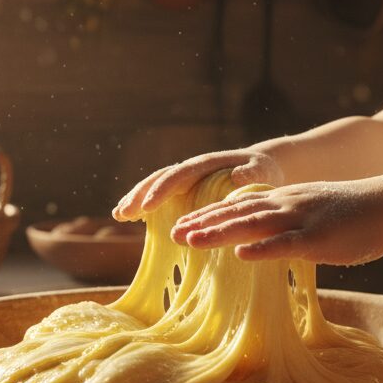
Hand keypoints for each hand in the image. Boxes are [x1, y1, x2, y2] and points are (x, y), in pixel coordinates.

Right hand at [113, 150, 283, 220]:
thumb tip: (239, 175)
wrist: (264, 167)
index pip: (179, 175)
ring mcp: (187, 179)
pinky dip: (145, 204)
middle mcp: (192, 169)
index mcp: (207, 164)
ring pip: (156, 185)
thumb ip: (251, 174)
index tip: (146, 206)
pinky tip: (130, 218)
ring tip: (118, 214)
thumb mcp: (262, 172)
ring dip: (136, 199)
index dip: (161, 190)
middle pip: (159, 179)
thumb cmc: (264, 172)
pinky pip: (162, 195)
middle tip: (122, 213)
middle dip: (140, 195)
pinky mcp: (186, 189)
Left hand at [169, 180, 382, 264]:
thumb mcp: (310, 212)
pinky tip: (240, 256)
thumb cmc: (351, 215)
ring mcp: (300, 219)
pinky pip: (286, 244)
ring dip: (220, 233)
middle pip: (236, 214)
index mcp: (283, 200)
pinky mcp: (318, 238)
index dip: (208, 216)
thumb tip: (263, 240)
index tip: (181, 225)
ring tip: (191, 241)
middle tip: (172, 234)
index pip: (237, 207)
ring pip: (253, 225)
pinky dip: (262, 249)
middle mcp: (285, 205)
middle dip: (203, 224)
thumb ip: (285, 223)